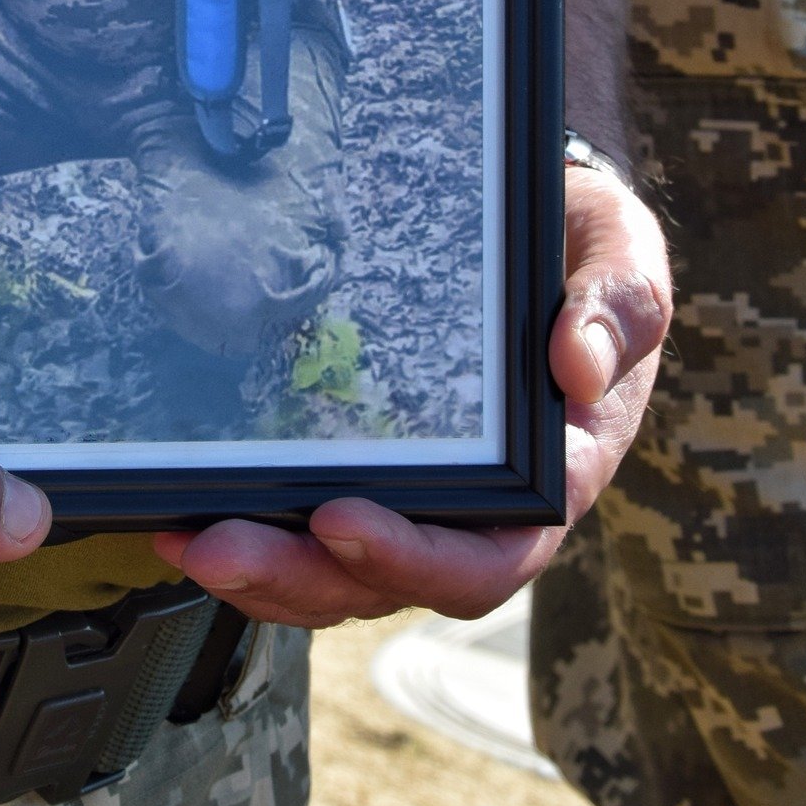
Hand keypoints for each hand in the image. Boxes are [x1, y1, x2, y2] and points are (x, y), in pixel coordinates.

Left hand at [152, 163, 669, 624]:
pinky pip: (309, 528)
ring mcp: (420, 495)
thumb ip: (620, 305)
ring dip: (261, 571)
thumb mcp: (624, 256)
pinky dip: (251, 528)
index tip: (340, 520)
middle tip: (219, 547)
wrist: (545, 224)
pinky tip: (180, 510)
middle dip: (301, 577)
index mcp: (554, 474)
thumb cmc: (586, 249)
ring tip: (184, 539)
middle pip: (392, 580)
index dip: (416, 555)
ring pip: (339, 572)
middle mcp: (482, 505)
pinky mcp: (368, 468)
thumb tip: (579, 365)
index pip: (490, 553)